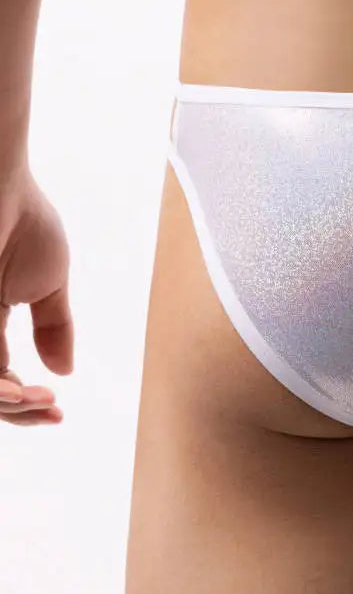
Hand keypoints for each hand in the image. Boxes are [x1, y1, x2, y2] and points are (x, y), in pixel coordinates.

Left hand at [0, 167, 71, 425]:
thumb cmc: (22, 221)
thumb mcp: (49, 281)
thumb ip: (55, 326)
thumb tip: (65, 370)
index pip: (1, 378)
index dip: (27, 403)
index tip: (59, 412)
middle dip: (18, 412)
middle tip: (50, 410)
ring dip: (9, 405)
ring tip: (40, 399)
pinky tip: (26, 389)